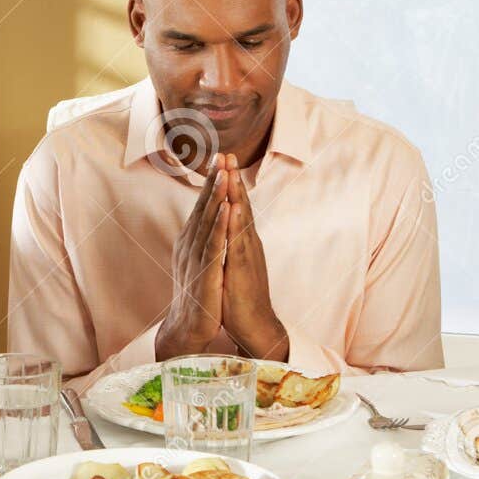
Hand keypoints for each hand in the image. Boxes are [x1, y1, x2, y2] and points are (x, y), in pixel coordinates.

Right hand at [155, 156, 229, 359]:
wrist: (190, 327)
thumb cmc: (200, 295)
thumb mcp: (201, 262)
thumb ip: (204, 241)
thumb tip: (207, 222)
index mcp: (191, 242)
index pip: (202, 207)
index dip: (211, 183)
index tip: (220, 160)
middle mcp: (190, 245)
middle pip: (203, 207)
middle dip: (213, 181)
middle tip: (221, 155)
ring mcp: (197, 258)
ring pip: (207, 222)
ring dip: (215, 196)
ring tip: (224, 173)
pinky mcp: (205, 273)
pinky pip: (213, 245)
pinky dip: (219, 226)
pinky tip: (226, 210)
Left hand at [219, 156, 287, 359]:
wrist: (255, 325)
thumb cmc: (241, 295)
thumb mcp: (232, 263)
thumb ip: (230, 244)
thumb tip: (225, 226)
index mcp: (242, 241)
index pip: (236, 206)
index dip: (230, 183)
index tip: (223, 160)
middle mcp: (247, 243)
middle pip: (241, 205)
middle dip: (233, 179)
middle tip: (228, 153)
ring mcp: (247, 255)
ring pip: (241, 220)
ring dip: (236, 195)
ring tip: (230, 172)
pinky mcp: (244, 270)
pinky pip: (239, 244)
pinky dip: (236, 225)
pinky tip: (232, 209)